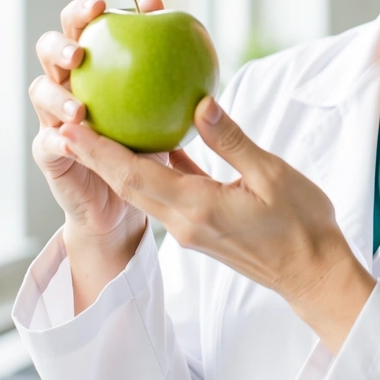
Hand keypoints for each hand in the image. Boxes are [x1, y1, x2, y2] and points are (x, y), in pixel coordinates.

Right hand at [29, 0, 165, 241]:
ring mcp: (52, 115)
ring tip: (81, 109)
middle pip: (47, 49)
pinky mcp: (49, 151)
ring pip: (41, 92)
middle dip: (59, 46)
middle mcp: (64, 82)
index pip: (78, 25)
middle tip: (80, 55)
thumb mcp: (162, 104)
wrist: (127, 198)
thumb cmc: (146, 141)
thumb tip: (172, 18)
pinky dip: (59, 138)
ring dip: (58, 96)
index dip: (82, 11)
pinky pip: (47, 140)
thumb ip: (164, 62)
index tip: (102, 6)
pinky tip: (74, 141)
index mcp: (89, 63)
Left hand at [58, 97, 375, 351]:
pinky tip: (153, 144)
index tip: (69, 128)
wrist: (313, 275)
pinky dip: (151, 170)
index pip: (134, 177)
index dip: (98, 153)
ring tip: (95, 131)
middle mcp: (184, 222)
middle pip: (127, 185)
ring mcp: (190, 229)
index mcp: (197, 208)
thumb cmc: (301, 226)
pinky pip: (166, 194)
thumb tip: (200, 105)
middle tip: (66, 123)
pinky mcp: (200, 228)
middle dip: (93, 156)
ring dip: (116, 164)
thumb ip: (231, 140)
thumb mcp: (271, 175)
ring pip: (143, 191)